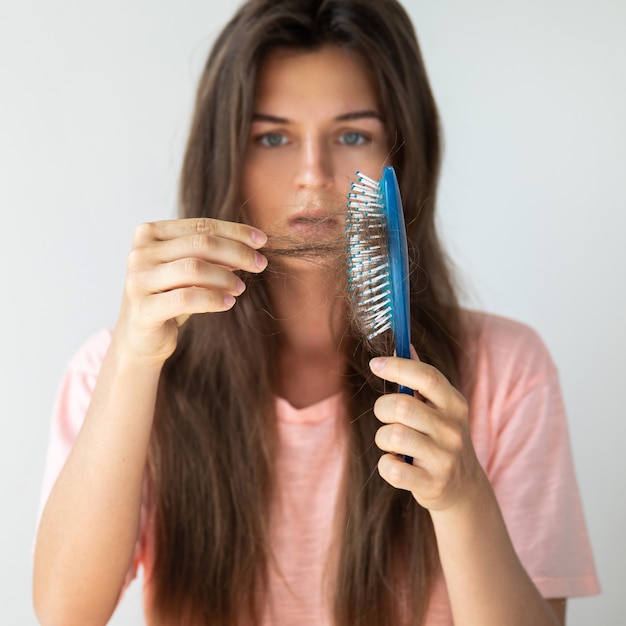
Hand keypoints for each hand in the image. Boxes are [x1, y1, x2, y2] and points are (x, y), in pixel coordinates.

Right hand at [115, 218, 267, 364]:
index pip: (200, 226)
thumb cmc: (169, 298)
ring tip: (241, 288)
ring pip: (193, 268)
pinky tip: (228, 303)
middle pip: (200, 244)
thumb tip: (250, 244)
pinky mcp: (143, 309)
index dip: (235, 232)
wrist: (141, 338)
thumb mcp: (190, 271)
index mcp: (149, 234)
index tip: (261, 240)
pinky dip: (213, 299)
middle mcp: (140, 253)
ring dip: (225, 277)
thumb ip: (212, 255)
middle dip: (237, 252)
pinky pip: (186, 298)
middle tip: (260, 264)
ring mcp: (138, 281)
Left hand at [370, 354, 482, 511]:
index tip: (376, 364)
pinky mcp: (432, 484)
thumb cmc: (441, 438)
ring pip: (393, 436)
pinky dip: (386, 465)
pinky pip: (392, 468)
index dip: (398, 366)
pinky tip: (396, 463)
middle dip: (382, 408)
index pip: (427, 377)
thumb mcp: (440, 407)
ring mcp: (444, 458)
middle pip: (402, 406)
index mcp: (455, 404)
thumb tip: (403, 344)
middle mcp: (452, 429)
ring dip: (383, 438)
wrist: (463, 488)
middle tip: (386, 417)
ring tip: (392, 443)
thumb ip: (421, 378)